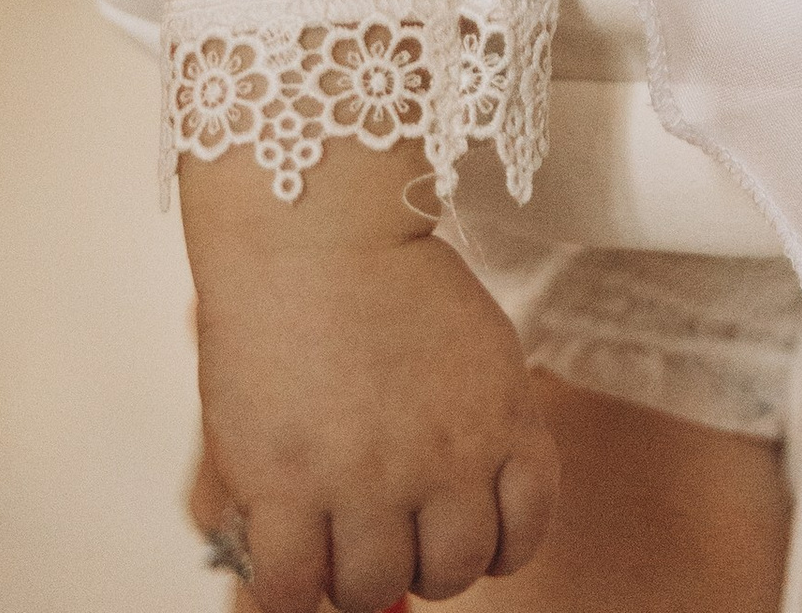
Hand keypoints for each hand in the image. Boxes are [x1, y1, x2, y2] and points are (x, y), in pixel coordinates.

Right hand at [183, 143, 557, 612]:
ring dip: (350, 575)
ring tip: (325, 535)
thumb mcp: (470, 343)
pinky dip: (288, 589)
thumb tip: (439, 514)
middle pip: (447, 573)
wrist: (315, 225)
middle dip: (415, 561)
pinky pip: (292, 590)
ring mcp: (368, 481)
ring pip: (370, 588)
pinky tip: (280, 549)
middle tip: (379, 530)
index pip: (521, 537)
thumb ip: (473, 424)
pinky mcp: (289, 488)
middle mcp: (448, 462)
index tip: (446, 531)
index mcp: (503, 420)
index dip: (485, 547)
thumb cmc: (386, 273)